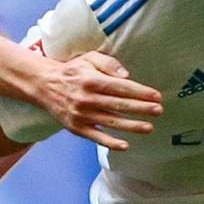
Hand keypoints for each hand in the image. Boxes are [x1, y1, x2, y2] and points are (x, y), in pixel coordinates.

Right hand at [38, 51, 163, 149]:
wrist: (44, 85)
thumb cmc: (72, 71)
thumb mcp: (89, 59)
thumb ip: (109, 64)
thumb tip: (127, 76)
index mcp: (91, 80)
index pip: (120, 87)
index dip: (140, 92)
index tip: (156, 96)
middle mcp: (86, 98)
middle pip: (118, 105)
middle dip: (141, 108)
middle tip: (159, 111)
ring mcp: (81, 115)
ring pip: (110, 122)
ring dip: (131, 126)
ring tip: (149, 127)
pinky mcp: (76, 128)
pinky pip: (96, 137)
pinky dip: (110, 142)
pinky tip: (125, 145)